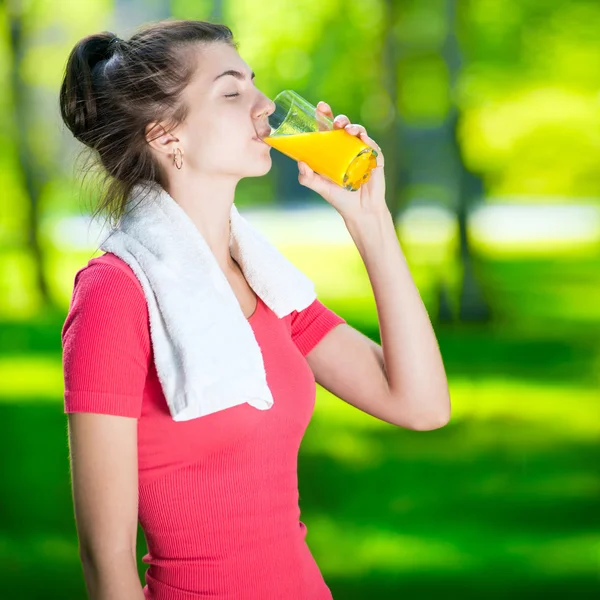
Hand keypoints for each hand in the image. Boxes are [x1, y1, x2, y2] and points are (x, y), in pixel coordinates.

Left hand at [297, 100, 387, 220]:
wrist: (360, 212)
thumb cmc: (340, 198)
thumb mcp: (321, 188)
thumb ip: (307, 178)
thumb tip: (300, 163)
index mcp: (334, 151)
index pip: (328, 129)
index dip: (325, 117)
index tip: (320, 107)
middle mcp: (349, 148)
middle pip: (344, 127)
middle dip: (340, 119)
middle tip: (335, 122)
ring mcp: (363, 153)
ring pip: (360, 133)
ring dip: (354, 127)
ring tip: (347, 130)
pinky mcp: (376, 160)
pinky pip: (373, 147)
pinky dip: (368, 141)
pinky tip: (363, 139)